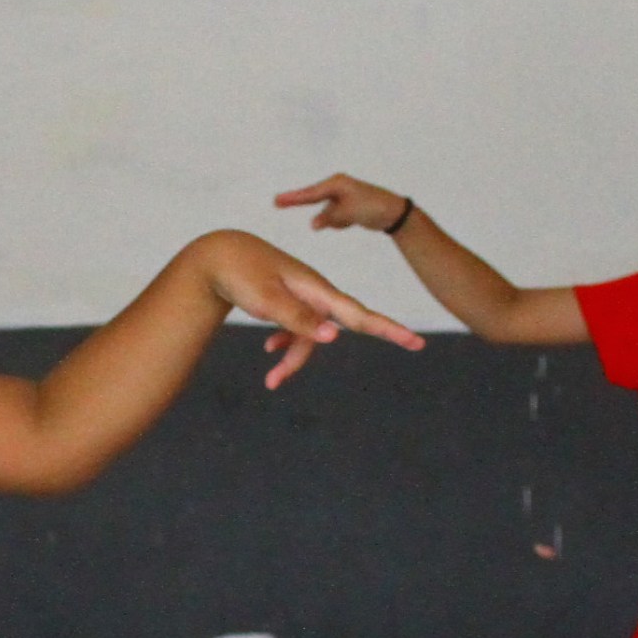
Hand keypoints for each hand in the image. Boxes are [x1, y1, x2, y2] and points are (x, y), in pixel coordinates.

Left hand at [200, 237, 424, 388]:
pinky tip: (268, 350)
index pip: (360, 314)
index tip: (415, 341)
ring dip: (294, 359)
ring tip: (270, 382)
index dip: (389, 329)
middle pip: (346, 324)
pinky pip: (296, 329)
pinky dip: (284, 342)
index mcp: (317, 290)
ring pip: (312, 336)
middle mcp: (316, 293)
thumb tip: (334, 337)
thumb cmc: (242, 276)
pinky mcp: (289, 301)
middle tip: (418, 343)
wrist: (219, 255)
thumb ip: (300, 319)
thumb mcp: (268, 300)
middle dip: (378, 334)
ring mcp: (303, 297)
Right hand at [273, 174, 413, 237]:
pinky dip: (341, 222)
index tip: (276, 201)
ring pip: (327, 213)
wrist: (394, 213)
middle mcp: (337, 187)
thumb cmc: (372, 207)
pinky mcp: (345, 206)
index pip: (310, 194)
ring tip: (352, 218)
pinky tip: (354, 220)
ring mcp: (341, 197)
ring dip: (335, 220)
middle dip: (299, 202)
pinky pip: (335, 218)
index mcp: (336, 184)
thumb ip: (329, 218)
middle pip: (313, 198)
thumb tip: (313, 224)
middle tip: (276, 202)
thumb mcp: (348, 213)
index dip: (292, 198)